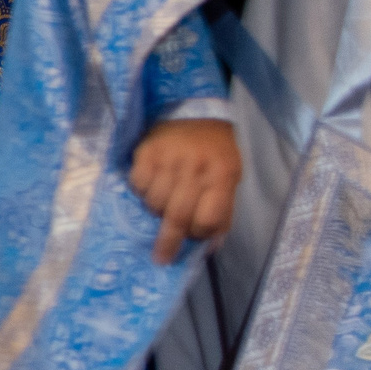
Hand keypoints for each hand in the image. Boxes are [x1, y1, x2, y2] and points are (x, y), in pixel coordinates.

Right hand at [128, 118, 239, 263]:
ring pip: (154, 203)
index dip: (199, 233)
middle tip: (161, 257)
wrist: (195, 112)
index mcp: (222, 175)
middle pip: (178, 215)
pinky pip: (138, 186)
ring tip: (163, 201)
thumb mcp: (231, 177)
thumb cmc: (215, 150)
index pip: (208, 218)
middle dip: (168, 242)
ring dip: (156, 210)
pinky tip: (152, 183)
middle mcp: (195, 167)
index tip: (192, 237)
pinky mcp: (146, 152)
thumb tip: (210, 246)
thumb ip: (223, 211)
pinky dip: (142, 191)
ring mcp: (168, 159)